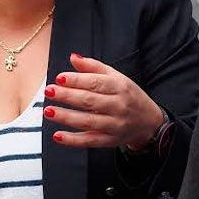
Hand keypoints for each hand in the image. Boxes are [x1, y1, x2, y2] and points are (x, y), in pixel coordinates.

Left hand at [43, 53, 165, 150]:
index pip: (95, 82)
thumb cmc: (129, 96)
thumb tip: (73, 57)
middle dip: (67, 96)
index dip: (76, 80)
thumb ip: (93, 67)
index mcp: (119, 86)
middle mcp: (118, 105)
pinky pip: (90, 141)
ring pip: (88, 121)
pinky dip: (73, 140)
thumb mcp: (116, 77)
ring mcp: (115, 124)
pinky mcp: (110, 141)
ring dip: (66, 117)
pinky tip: (57, 135)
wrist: (150, 122)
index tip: (59, 78)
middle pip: (89, 101)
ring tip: (49, 111)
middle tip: (49, 91)